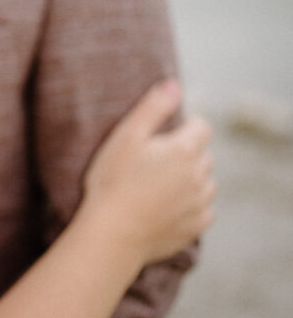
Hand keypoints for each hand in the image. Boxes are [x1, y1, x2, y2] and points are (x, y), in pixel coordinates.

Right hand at [78, 79, 215, 265]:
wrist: (111, 233)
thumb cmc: (112, 180)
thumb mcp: (126, 136)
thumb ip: (153, 107)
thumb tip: (174, 84)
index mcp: (183, 150)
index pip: (201, 126)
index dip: (184, 125)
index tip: (162, 134)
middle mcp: (198, 176)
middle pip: (203, 154)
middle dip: (187, 152)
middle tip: (154, 160)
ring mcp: (199, 204)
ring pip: (206, 182)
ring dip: (191, 179)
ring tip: (159, 183)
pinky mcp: (194, 227)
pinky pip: (203, 210)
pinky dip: (191, 205)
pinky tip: (166, 206)